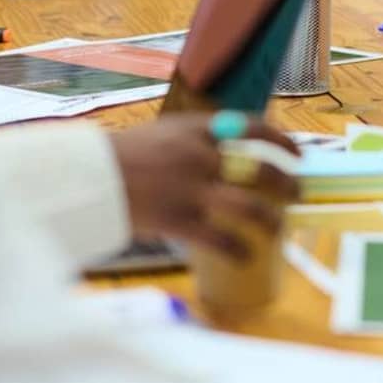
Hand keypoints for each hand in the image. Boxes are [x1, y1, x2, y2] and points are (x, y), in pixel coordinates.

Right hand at [109, 115, 300, 260]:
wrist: (84, 175)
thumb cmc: (119, 156)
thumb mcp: (160, 134)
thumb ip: (191, 143)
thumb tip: (222, 158)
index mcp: (196, 129)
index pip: (252, 127)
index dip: (281, 140)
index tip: (297, 152)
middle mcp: (200, 155)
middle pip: (260, 168)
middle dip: (286, 182)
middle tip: (296, 192)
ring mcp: (191, 189)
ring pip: (249, 205)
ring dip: (271, 218)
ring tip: (278, 226)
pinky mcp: (178, 220)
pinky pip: (220, 238)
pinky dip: (238, 249)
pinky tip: (247, 256)